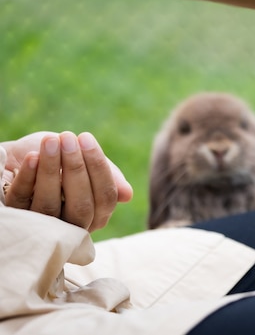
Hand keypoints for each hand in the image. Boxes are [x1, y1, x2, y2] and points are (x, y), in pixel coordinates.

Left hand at [1, 131, 132, 231]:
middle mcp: (72, 226)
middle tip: (68, 138)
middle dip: (76, 169)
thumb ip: (108, 175)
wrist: (20, 160)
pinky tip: (32, 156)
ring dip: (51, 170)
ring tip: (50, 141)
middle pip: (81, 207)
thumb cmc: (59, 159)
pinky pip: (23, 201)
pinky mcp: (17, 220)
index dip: (99, 168)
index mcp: (95, 215)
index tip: (86, 138)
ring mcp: (43, 226)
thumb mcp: (86, 162)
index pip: (106, 198)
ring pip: (49, 206)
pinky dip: (29, 177)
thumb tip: (127, 195)